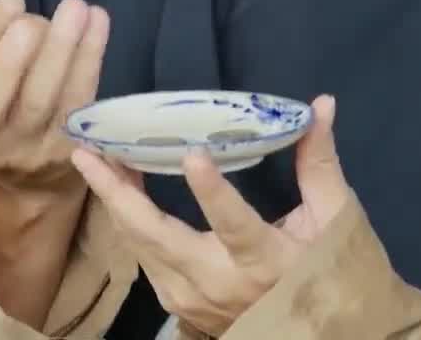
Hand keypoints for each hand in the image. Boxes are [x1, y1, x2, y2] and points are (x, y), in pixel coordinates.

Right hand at [0, 0, 111, 198]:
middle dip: (13, 58)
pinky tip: (98, 20)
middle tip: (33, 20)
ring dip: (62, 51)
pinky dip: (90, 58)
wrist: (21, 166)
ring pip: (41, 102)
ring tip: (76, 9)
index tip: (12, 0)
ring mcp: (23, 149)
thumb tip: (20, 10)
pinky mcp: (63, 150)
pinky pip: (77, 101)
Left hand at [70, 94, 351, 336]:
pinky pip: (142, 256)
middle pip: (156, 236)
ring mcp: (189, 297)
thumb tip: (322, 104)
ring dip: (114, 201)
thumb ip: (319, 163)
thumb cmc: (325, 274)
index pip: (233, 225)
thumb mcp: (332, 220)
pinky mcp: (176, 303)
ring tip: (94, 157)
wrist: (311, 338)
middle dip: (116, 192)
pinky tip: (119, 189)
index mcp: (263, 261)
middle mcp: (216, 283)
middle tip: (87, 150)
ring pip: (139, 245)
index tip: (193, 155)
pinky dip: (127, 221)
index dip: (212, 192)